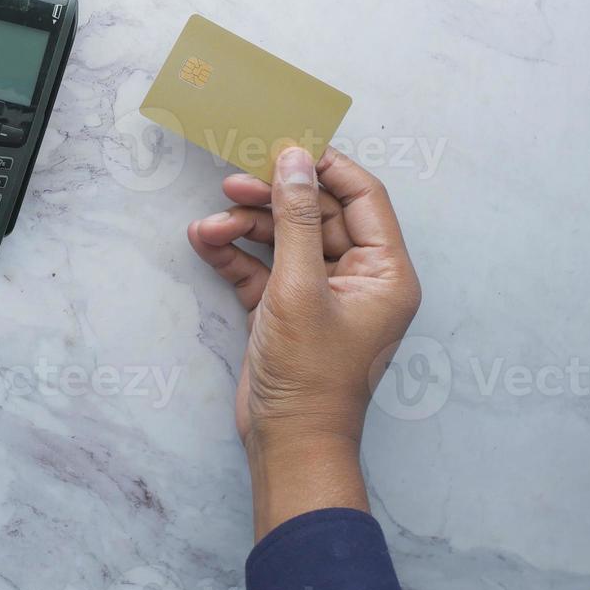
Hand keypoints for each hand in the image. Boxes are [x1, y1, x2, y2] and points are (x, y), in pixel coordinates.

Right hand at [189, 146, 420, 537]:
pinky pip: (260, 268)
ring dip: (245, 227)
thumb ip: (296, 219)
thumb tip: (295, 160)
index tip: (284, 145)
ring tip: (210, 225)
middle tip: (234, 183)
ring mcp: (319, 294)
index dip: (325, 167)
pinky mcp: (284, 310)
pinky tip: (205, 242)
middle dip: (273, 198)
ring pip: (283, 239)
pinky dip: (233, 254)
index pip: (363, 197)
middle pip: (317, 214)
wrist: (287, 444)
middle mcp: (358, 278)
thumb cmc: (310, 375)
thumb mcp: (300, 288)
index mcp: (385, 272)